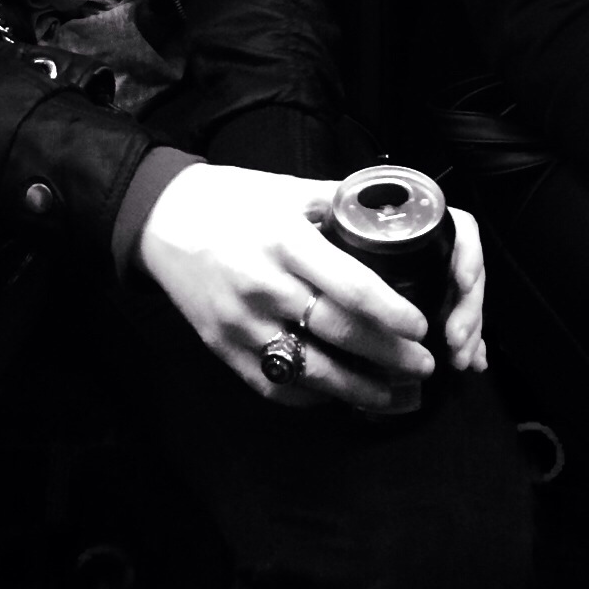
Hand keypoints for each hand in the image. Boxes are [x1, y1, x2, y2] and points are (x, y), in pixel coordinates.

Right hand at [136, 164, 484, 407]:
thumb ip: (340, 206)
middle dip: (391, 358)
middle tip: (425, 366)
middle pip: (339, 334)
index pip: (351, 287)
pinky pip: (277, 385)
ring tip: (399, 396)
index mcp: (286, 242)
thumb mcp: (289, 191)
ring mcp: (242, 325)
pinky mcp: (224, 350)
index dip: (393, 314)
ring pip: (312, 371)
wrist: (163, 221)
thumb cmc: (232, 201)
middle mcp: (264, 287)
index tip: (421, 326)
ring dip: (362, 391)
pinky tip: (344, 397)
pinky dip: (316, 397)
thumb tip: (394, 217)